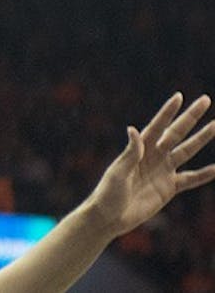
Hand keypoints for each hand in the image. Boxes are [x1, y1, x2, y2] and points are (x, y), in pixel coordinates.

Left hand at [87, 92, 214, 237]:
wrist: (110, 216)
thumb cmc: (108, 192)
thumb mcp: (118, 172)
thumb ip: (131, 153)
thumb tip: (133, 129)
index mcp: (139, 149)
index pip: (157, 126)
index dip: (168, 112)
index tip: (179, 96)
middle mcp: (153, 156)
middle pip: (177, 133)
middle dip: (191, 117)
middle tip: (205, 100)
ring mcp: (163, 171)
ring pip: (187, 151)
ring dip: (202, 138)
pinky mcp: (169, 188)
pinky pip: (191, 179)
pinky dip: (205, 174)